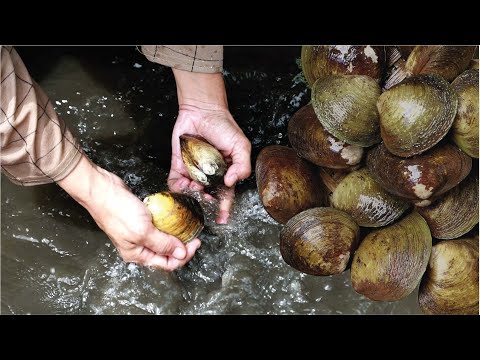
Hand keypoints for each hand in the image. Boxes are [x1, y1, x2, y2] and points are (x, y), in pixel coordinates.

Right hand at [58, 156, 200, 270]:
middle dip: (182, 247)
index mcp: (137, 255)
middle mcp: (138, 247)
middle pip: (166, 253)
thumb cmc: (117, 211)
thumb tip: (180, 254)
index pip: (166, 264)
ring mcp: (139, 233)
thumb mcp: (143, 231)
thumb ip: (162, 244)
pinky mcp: (140, 219)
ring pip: (163, 240)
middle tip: (194, 236)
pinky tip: (175, 219)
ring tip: (187, 228)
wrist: (102, 190)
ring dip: (176, 236)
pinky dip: (168, 225)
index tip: (195, 243)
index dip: (183, 256)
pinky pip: (158, 226)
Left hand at [169, 70, 251, 223]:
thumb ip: (242, 165)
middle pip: (207, 198)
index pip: (225, 196)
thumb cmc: (224, 126)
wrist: (202, 111)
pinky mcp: (179, 166)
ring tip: (195, 186)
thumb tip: (232, 183)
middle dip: (206, 202)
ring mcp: (194, 172)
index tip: (222, 220)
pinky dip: (177, 187)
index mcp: (226, 174)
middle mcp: (209, 176)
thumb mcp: (241, 146)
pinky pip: (175, 182)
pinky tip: (183, 184)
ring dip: (192, 195)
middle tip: (205, 198)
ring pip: (190, 193)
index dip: (224, 209)